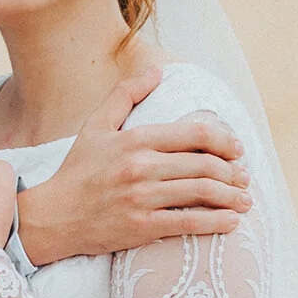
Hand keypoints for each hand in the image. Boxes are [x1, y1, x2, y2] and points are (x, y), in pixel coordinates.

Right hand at [14, 70, 251, 266]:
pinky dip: (216, 222)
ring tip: (245, 200)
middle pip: (204, 164)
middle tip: (245, 177)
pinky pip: (189, 224)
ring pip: (201, 193)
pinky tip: (231, 222)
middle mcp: (141, 167)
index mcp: (135, 139)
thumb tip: (156, 70)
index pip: (193, 133)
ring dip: (231, 196)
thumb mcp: (96, 126)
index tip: (237, 149)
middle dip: (233, 171)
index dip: (223, 140)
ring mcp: (142, 198)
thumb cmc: (77, 171)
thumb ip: (126, 95)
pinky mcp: (142, 227)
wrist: (53, 216)